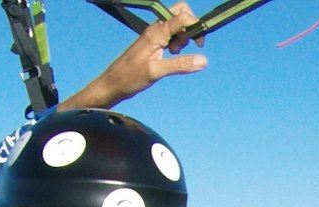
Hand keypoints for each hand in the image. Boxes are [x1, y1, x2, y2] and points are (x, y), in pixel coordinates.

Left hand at [62, 5, 206, 111]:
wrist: (115, 82)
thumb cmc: (132, 77)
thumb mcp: (156, 72)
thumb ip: (180, 65)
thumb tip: (204, 60)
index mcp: (156, 32)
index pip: (182, 17)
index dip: (196, 27)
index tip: (199, 45)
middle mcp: (156, 28)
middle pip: (180, 13)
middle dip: (190, 27)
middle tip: (187, 46)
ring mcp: (155, 34)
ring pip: (177, 24)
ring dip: (184, 37)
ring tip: (175, 53)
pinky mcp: (155, 41)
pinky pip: (172, 34)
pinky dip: (178, 42)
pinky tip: (171, 55)